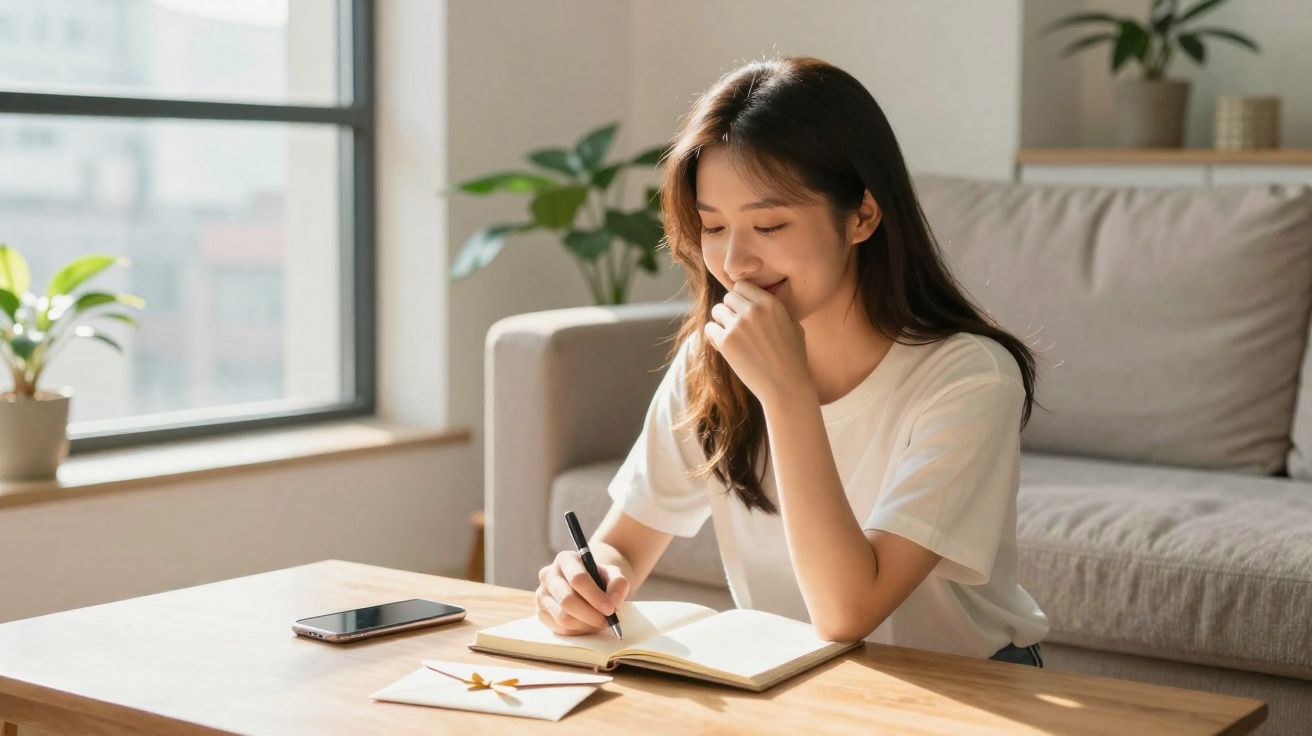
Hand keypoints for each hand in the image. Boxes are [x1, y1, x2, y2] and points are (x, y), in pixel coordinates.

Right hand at [534, 550, 629, 635]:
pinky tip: (588, 625)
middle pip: (567, 601)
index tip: (611, 609)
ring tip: (599, 623)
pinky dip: (578, 631)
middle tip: (607, 622)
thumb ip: (618, 583)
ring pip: (563, 618)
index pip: (578, 579)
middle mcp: (548, 575)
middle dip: (591, 615)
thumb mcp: (613, 574)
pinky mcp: (540, 612)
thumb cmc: (599, 578)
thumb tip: (613, 603)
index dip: (595, 596)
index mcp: (565, 559)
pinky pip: (559, 629)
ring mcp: (541, 594)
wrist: (586, 585)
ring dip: (586, 625)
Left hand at [703, 280, 810, 407]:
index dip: (742, 297)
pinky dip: (714, 337)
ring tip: (733, 337)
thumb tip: (760, 299)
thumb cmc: (792, 359)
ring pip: (717, 311)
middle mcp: (753, 310)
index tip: (745, 311)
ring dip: (722, 322)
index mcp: (770, 303)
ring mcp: (738, 325)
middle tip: (739, 327)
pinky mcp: (726, 342)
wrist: (786, 387)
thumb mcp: (794, 326)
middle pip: (728, 297)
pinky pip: (710, 329)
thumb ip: (777, 310)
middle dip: (731, 310)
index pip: (742, 285)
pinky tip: (725, 346)